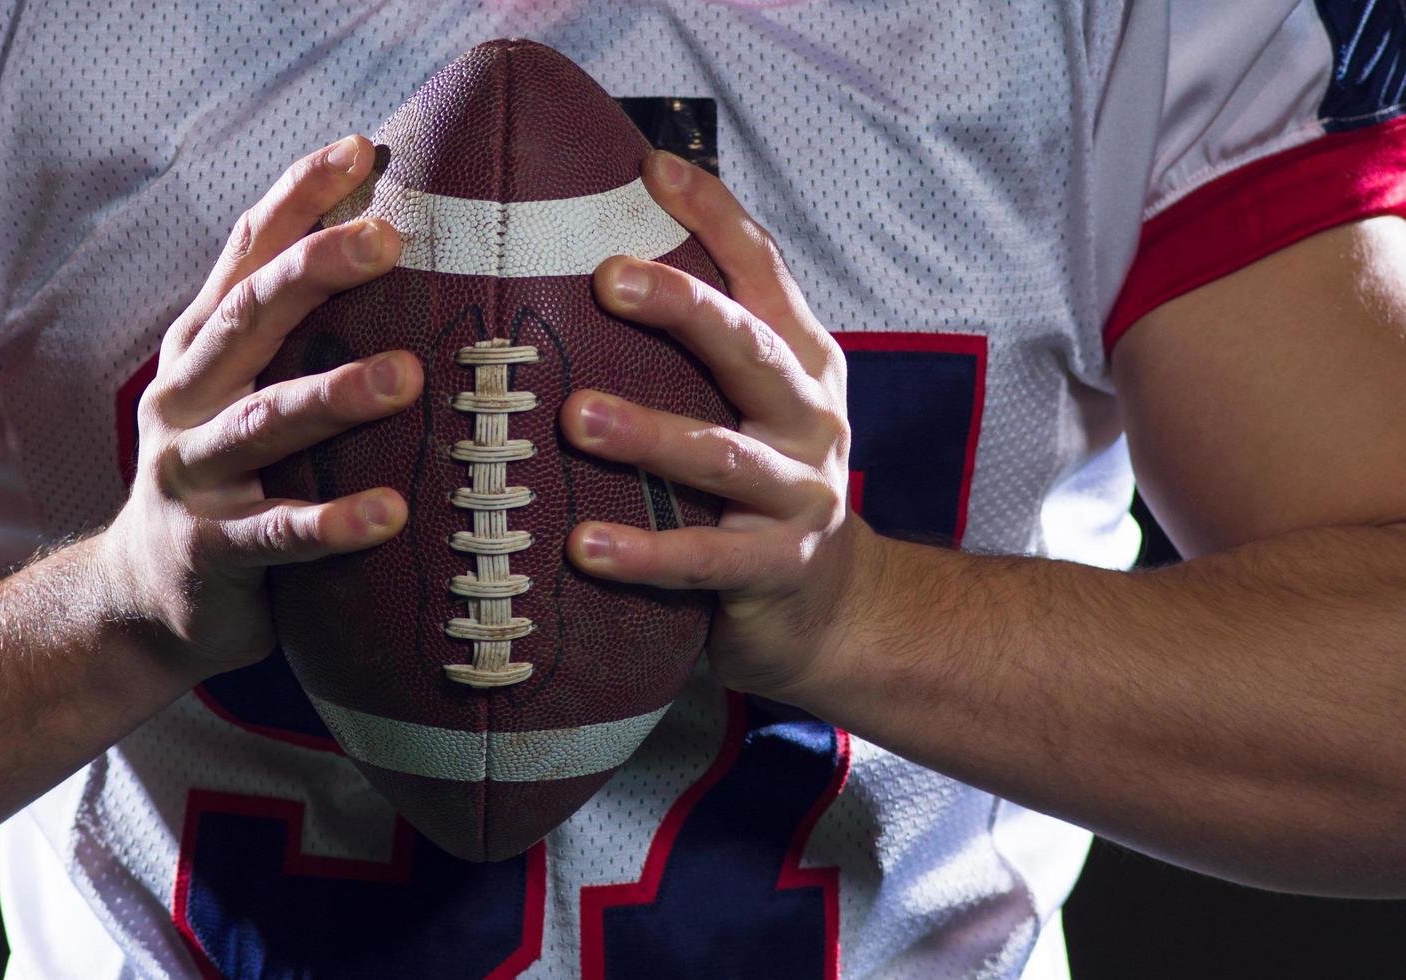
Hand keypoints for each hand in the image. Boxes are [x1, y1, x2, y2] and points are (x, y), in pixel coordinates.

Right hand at [101, 135, 423, 675]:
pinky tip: (390, 513)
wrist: (143, 601)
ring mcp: (189, 476)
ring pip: (262, 423)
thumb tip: (393, 239)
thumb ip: (297, 336)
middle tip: (390, 238)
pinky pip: (275, 533)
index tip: (359, 148)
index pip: (246, 255)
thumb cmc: (224, 479)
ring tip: (406, 376)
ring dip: (333, 396)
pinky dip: (332, 523)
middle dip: (316, 270)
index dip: (297, 198)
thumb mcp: (242, 394)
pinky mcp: (207, 552)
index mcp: (201, 350)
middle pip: (249, 320)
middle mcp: (186, 399)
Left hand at [561, 151, 867, 704]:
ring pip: (721, 456)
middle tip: (607, 275)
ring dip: (648, 434)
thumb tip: (592, 251)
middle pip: (749, 347)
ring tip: (574, 417)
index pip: (762, 271)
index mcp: (800, 361)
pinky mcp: (775, 569)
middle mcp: (809, 418)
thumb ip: (697, 341)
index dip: (714, 215)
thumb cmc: (761, 482)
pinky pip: (703, 561)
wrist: (831, 605)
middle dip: (683, 306)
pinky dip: (644, 554)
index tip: (650, 167)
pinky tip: (582, 546)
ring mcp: (798, 496)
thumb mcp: (748, 400)